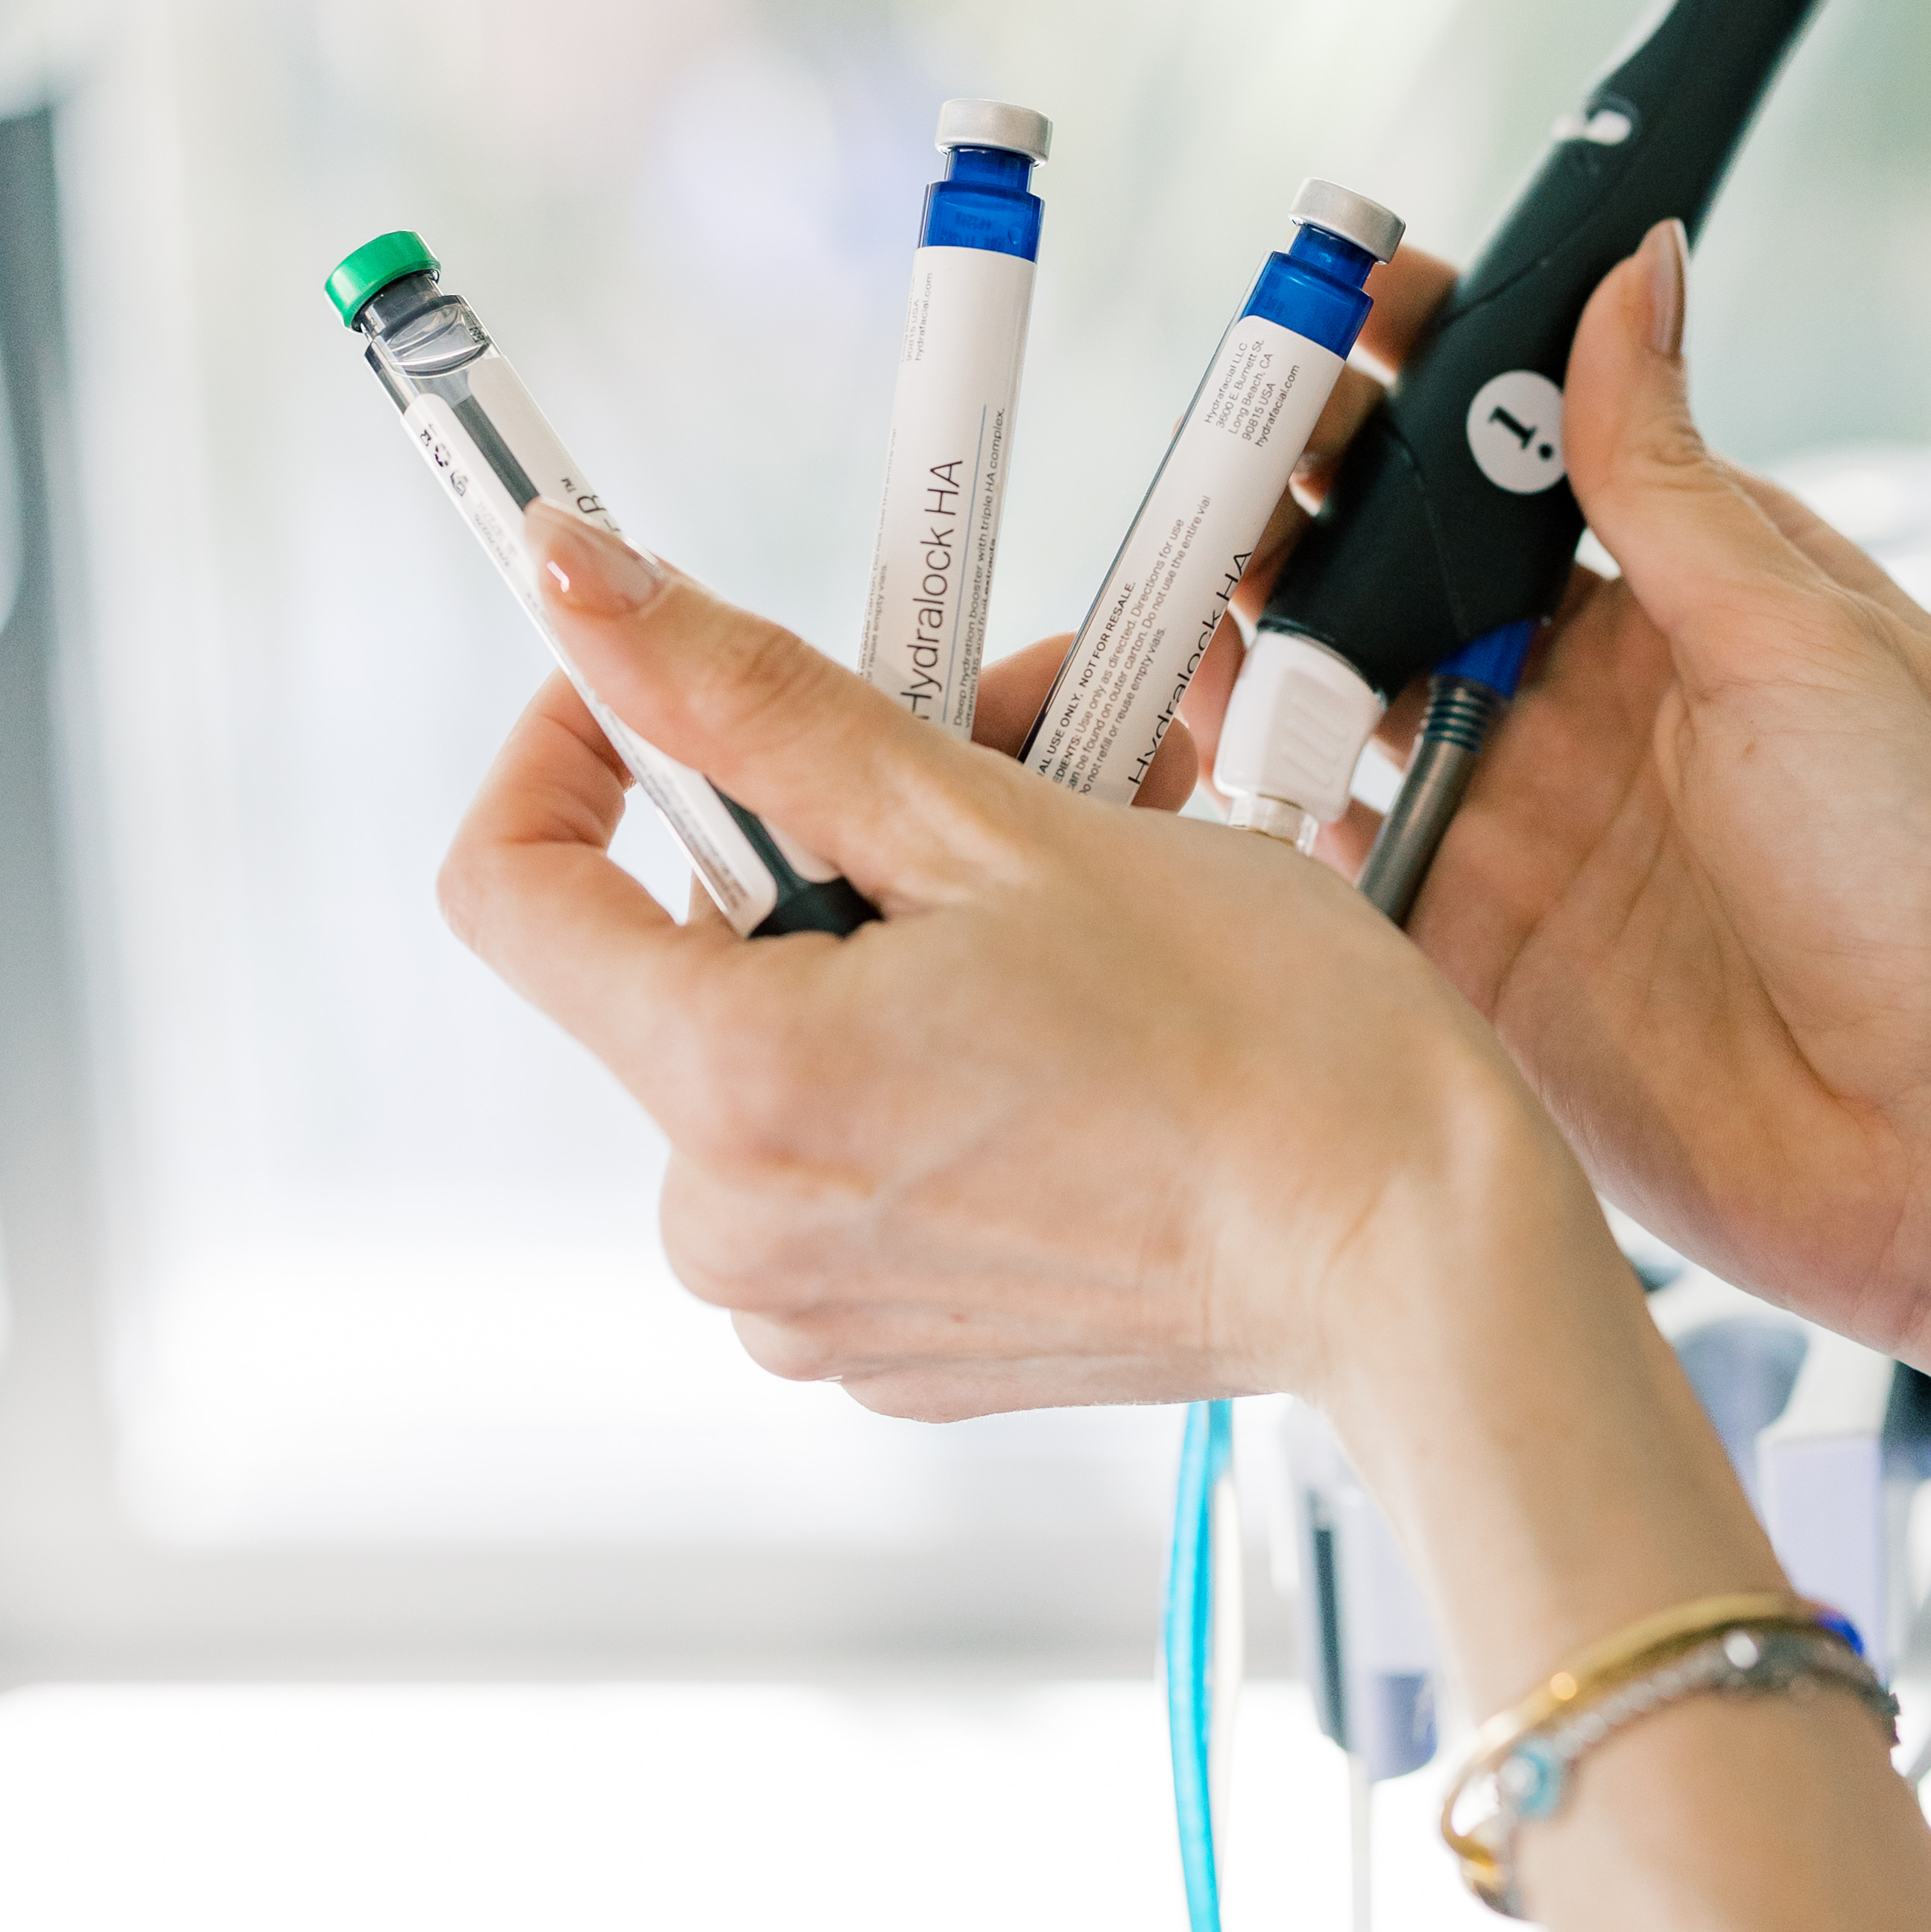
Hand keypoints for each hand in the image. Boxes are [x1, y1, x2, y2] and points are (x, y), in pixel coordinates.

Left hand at [435, 514, 1581, 1430]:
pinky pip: (851, 1155)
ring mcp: (816, 1304)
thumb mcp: (997, 823)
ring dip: (897, 929)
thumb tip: (577, 585)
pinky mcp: (896, 1346)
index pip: (510, 888)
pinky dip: (930, 1054)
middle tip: (1007, 748)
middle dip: (825, 827)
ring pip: (781, 1041)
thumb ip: (762, 703)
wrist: (1420, 1253)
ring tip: (1081, 873)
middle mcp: (739, 1225)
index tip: (651, 682)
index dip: (567, 747)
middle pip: (686, 953)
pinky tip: (1075, 1013)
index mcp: (740, 1086)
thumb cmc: (1260, 1041)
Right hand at [1184, 222, 1930, 1365]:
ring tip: (1187, 537)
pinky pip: (1320, 836)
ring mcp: (1511, 811)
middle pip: (1412, 554)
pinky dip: (1248, 770)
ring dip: (1263, 604)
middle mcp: (1583, 695)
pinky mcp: (1456, 936)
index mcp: (1688, 599)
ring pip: (1344, 678)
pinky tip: (1195, 704)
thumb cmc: (1929, 884)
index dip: (1440, 365)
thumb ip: (1671, 476)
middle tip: (1230, 411)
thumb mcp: (1801, 644)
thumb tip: (1640, 270)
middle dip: (1314, 474)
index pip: (1531, 445)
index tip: (1357, 285)